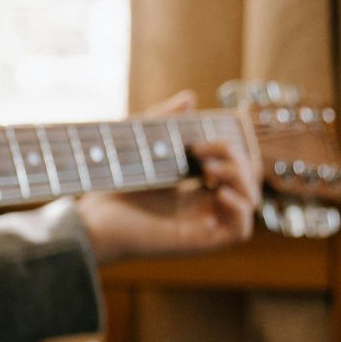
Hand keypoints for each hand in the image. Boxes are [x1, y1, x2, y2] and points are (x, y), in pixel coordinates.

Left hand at [76, 90, 261, 263]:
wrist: (90, 220)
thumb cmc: (108, 187)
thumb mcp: (139, 145)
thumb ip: (162, 119)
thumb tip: (190, 98)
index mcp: (191, 188)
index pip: (233, 169)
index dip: (230, 150)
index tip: (202, 141)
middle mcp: (201, 207)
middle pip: (247, 182)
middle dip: (236, 158)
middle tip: (201, 152)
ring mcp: (202, 225)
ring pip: (250, 203)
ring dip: (241, 180)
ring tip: (209, 170)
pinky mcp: (198, 243)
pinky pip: (240, 232)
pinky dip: (241, 210)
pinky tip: (218, 192)